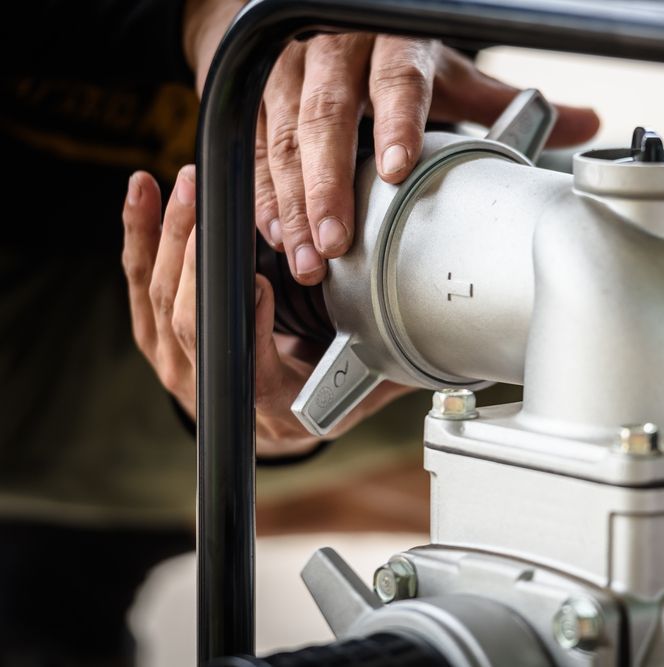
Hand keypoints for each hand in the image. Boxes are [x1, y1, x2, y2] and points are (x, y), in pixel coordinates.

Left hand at [121, 166, 411, 456]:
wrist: (282, 419)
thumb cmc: (329, 396)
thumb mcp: (368, 385)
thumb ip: (394, 360)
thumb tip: (447, 337)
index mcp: (272, 406)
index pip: (250, 369)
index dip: (249, 327)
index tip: (262, 281)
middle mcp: (216, 391)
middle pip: (191, 323)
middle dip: (198, 255)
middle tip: (215, 199)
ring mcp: (180, 364)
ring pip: (161, 298)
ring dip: (171, 236)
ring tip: (191, 184)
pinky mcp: (160, 336)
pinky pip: (142, 285)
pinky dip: (141, 236)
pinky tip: (144, 194)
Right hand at [183, 1, 600, 284]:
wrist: (323, 23)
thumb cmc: (391, 55)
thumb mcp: (449, 71)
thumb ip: (501, 102)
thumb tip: (586, 121)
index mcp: (394, 45)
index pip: (398, 81)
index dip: (396, 123)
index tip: (398, 168)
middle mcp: (336, 56)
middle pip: (328, 119)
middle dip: (328, 185)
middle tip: (338, 242)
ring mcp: (292, 78)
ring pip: (283, 139)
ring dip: (293, 203)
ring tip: (308, 257)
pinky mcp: (261, 103)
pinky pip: (254, 151)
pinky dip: (264, 196)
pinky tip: (277, 235)